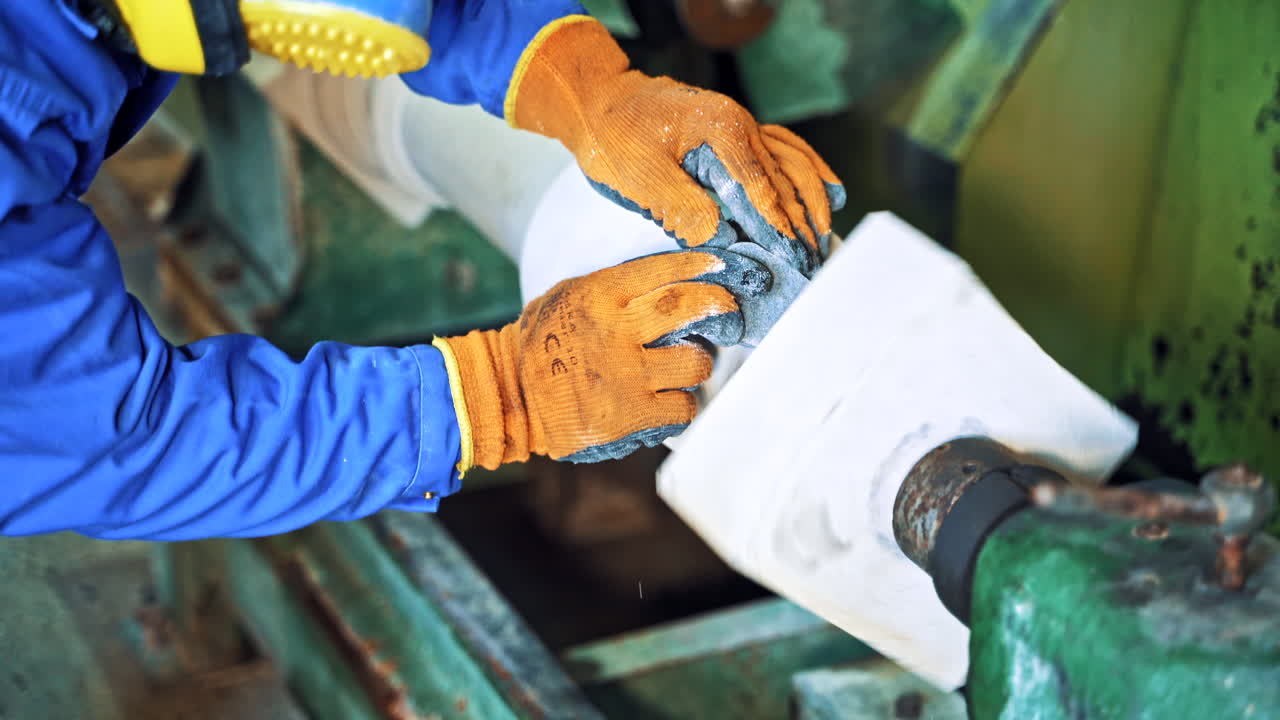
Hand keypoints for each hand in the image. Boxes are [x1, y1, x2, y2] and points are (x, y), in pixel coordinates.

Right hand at [433, 248, 769, 470]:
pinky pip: (682, 406)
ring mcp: (625, 375)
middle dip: (718, 306)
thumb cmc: (542, 344)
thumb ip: (611, 288)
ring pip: (696, 361)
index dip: (699, 266)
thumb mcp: (566, 297)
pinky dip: (681, 404)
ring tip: (685, 365)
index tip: (720, 265)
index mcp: (598, 295)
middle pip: (689, 307)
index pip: (663, 270)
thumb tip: (671, 278)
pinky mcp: (629, 415)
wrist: (508, 397)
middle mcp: (615, 331)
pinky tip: (667, 400)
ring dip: (699, 363)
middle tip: (727, 310)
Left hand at [509, 17, 844, 276]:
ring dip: (813, 199)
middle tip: (814, 260)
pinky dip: (809, 169)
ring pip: (793, 162)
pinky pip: (785, 148)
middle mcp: (741, 124)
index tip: (794, 259)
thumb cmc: (615, 138)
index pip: (761, 188)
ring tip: (825, 234)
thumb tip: (721, 238)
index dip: (780, 227)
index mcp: (721, 131)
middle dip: (803, 222)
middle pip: (785, 178)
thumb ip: (680, 206)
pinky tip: (828, 188)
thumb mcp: (640, 176)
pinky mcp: (737, 130)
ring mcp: (743, 124)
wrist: (601, 101)